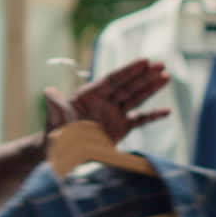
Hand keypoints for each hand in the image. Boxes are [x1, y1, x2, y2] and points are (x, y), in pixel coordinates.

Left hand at [44, 58, 170, 143]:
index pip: (112, 79)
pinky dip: (153, 116)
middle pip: (127, 86)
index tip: (145, 60)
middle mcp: (103, 102)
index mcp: (89, 95)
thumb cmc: (55, 134)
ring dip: (151, 88)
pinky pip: (139, 120)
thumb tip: (48, 92)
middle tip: (161, 64)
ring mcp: (113, 115)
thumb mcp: (55, 120)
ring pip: (135, 98)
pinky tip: (167, 111)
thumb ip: (56, 106)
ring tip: (166, 77)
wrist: (60, 155)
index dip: (128, 70)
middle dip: (144, 75)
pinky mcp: (120, 129)